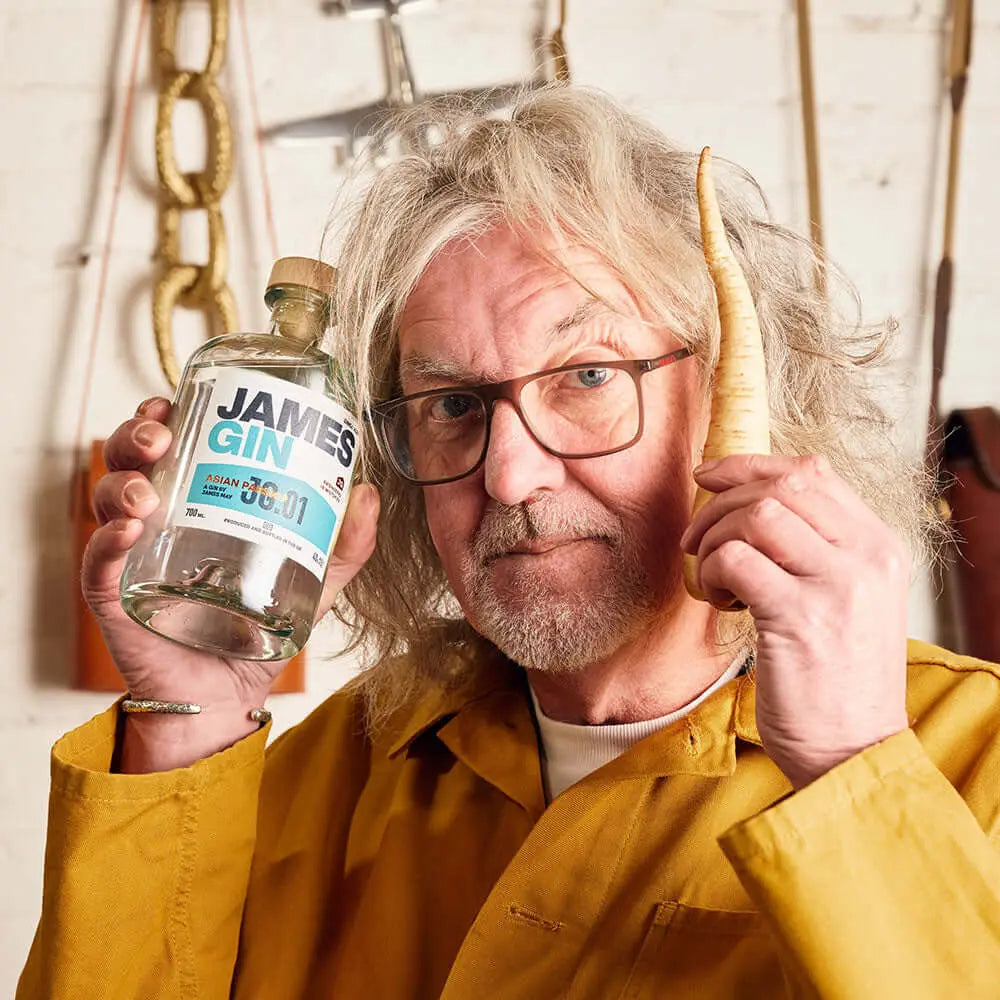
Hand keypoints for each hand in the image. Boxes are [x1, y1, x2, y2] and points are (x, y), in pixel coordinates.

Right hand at [84, 397, 379, 769]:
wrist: (229, 694)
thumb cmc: (260, 631)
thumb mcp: (313, 581)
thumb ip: (345, 546)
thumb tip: (368, 493)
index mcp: (196, 502)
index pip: (173, 444)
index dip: (165, 415)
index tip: (177, 400)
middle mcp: (158, 519)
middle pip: (130, 459)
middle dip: (137, 434)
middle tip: (162, 434)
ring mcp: (131, 555)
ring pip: (107, 498)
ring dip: (121, 482)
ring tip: (148, 492)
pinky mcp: (115, 596)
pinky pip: (98, 561)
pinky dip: (106, 539)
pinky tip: (127, 530)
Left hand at [681, 454, 909, 788]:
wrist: (853, 749)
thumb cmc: (837, 678)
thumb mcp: (849, 600)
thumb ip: (817, 550)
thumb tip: (750, 503)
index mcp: (880, 546)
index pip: (813, 472)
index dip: (751, 465)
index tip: (710, 476)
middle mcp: (866, 557)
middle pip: (781, 486)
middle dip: (722, 501)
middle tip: (695, 536)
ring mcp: (836, 586)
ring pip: (757, 515)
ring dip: (714, 538)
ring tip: (713, 576)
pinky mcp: (799, 617)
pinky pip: (735, 560)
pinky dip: (711, 572)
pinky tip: (719, 601)